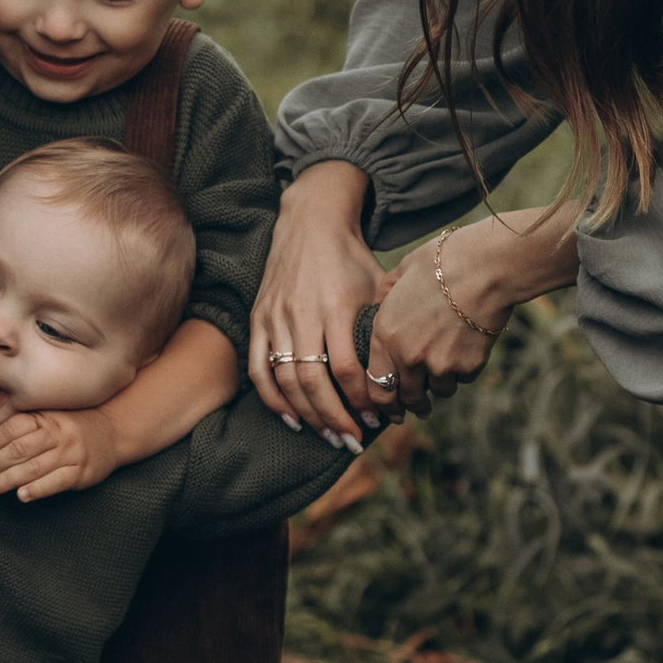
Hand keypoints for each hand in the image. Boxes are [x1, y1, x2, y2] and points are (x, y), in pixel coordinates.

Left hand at [0, 408, 119, 504]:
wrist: (112, 433)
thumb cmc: (72, 426)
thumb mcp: (50, 417)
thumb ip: (25, 426)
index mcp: (46, 418)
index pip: (13, 428)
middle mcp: (58, 434)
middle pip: (19, 450)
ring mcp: (71, 453)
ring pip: (33, 468)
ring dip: (7, 480)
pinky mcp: (81, 472)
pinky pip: (56, 482)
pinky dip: (37, 489)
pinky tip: (21, 496)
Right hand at [251, 162, 392, 441]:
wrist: (310, 221)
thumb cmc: (351, 258)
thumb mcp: (377, 285)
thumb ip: (385, 326)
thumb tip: (404, 374)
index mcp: (336, 306)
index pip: (346, 367)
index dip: (361, 399)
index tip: (377, 418)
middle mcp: (302, 313)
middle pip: (313, 381)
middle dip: (335, 418)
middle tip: (352, 441)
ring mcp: (276, 317)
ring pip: (286, 380)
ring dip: (308, 415)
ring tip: (327, 436)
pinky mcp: (258, 318)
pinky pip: (259, 368)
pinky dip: (273, 399)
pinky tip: (293, 419)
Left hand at [366, 240, 505, 410]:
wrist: (483, 268)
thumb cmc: (441, 263)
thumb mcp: (400, 273)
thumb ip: (386, 295)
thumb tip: (379, 304)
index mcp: (385, 335)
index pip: (376, 385)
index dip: (383, 401)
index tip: (392, 408)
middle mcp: (407, 356)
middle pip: (407, 397)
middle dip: (413, 405)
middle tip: (420, 408)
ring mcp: (438, 365)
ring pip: (439, 390)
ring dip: (442, 382)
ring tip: (448, 365)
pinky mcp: (467, 367)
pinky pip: (463, 378)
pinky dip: (464, 369)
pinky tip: (468, 347)